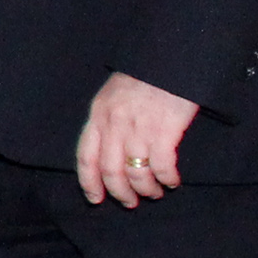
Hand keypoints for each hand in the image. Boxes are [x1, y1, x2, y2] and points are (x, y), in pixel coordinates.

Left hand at [75, 71, 196, 206]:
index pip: (85, 157)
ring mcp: (138, 127)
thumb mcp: (113, 93)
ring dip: (146, 189)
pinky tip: (172, 181)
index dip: (89, 182)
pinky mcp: (164, 130)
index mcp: (98, 114)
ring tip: (154, 193)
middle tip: (130, 203)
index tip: (95, 199)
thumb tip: (109, 149)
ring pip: (135, 173)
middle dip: (120, 193)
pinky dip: (167, 179)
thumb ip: (108, 119)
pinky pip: (162, 166)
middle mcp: (114, 123)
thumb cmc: (145, 75)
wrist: (170, 54)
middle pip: (110, 171)